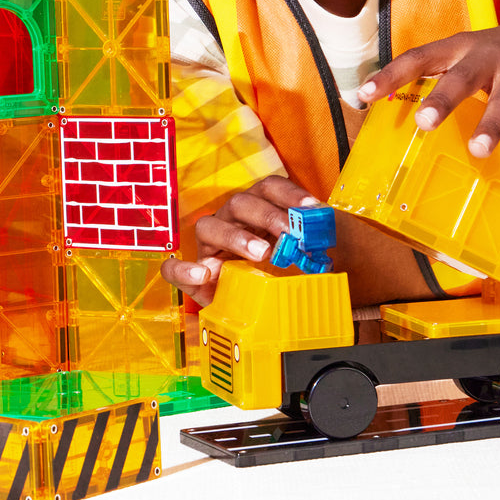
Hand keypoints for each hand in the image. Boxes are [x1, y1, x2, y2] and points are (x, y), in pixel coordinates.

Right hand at [160, 175, 318, 305]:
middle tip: (290, 235)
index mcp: (258, 209)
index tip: (313, 210)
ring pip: (208, 226)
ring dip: (235, 237)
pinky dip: (183, 269)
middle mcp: (231, 220)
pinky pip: (173, 268)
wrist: (262, 311)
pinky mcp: (194, 275)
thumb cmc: (284, 276)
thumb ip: (311, 247)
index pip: (270, 187)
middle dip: (269, 216)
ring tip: (261, 253)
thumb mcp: (301, 259)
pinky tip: (204, 274)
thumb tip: (326, 242)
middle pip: (242, 203)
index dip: (290, 194)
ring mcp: (210, 246)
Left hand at [357, 13, 499, 169]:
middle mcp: (490, 56)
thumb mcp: (471, 54)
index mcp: (461, 48)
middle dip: (444, 98)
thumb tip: (394, 111)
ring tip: (477, 150)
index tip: (364, 94)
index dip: (391, 75)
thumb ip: (440, 76)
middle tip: (424, 123)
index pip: (420, 57)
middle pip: (463, 75)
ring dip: (492, 124)